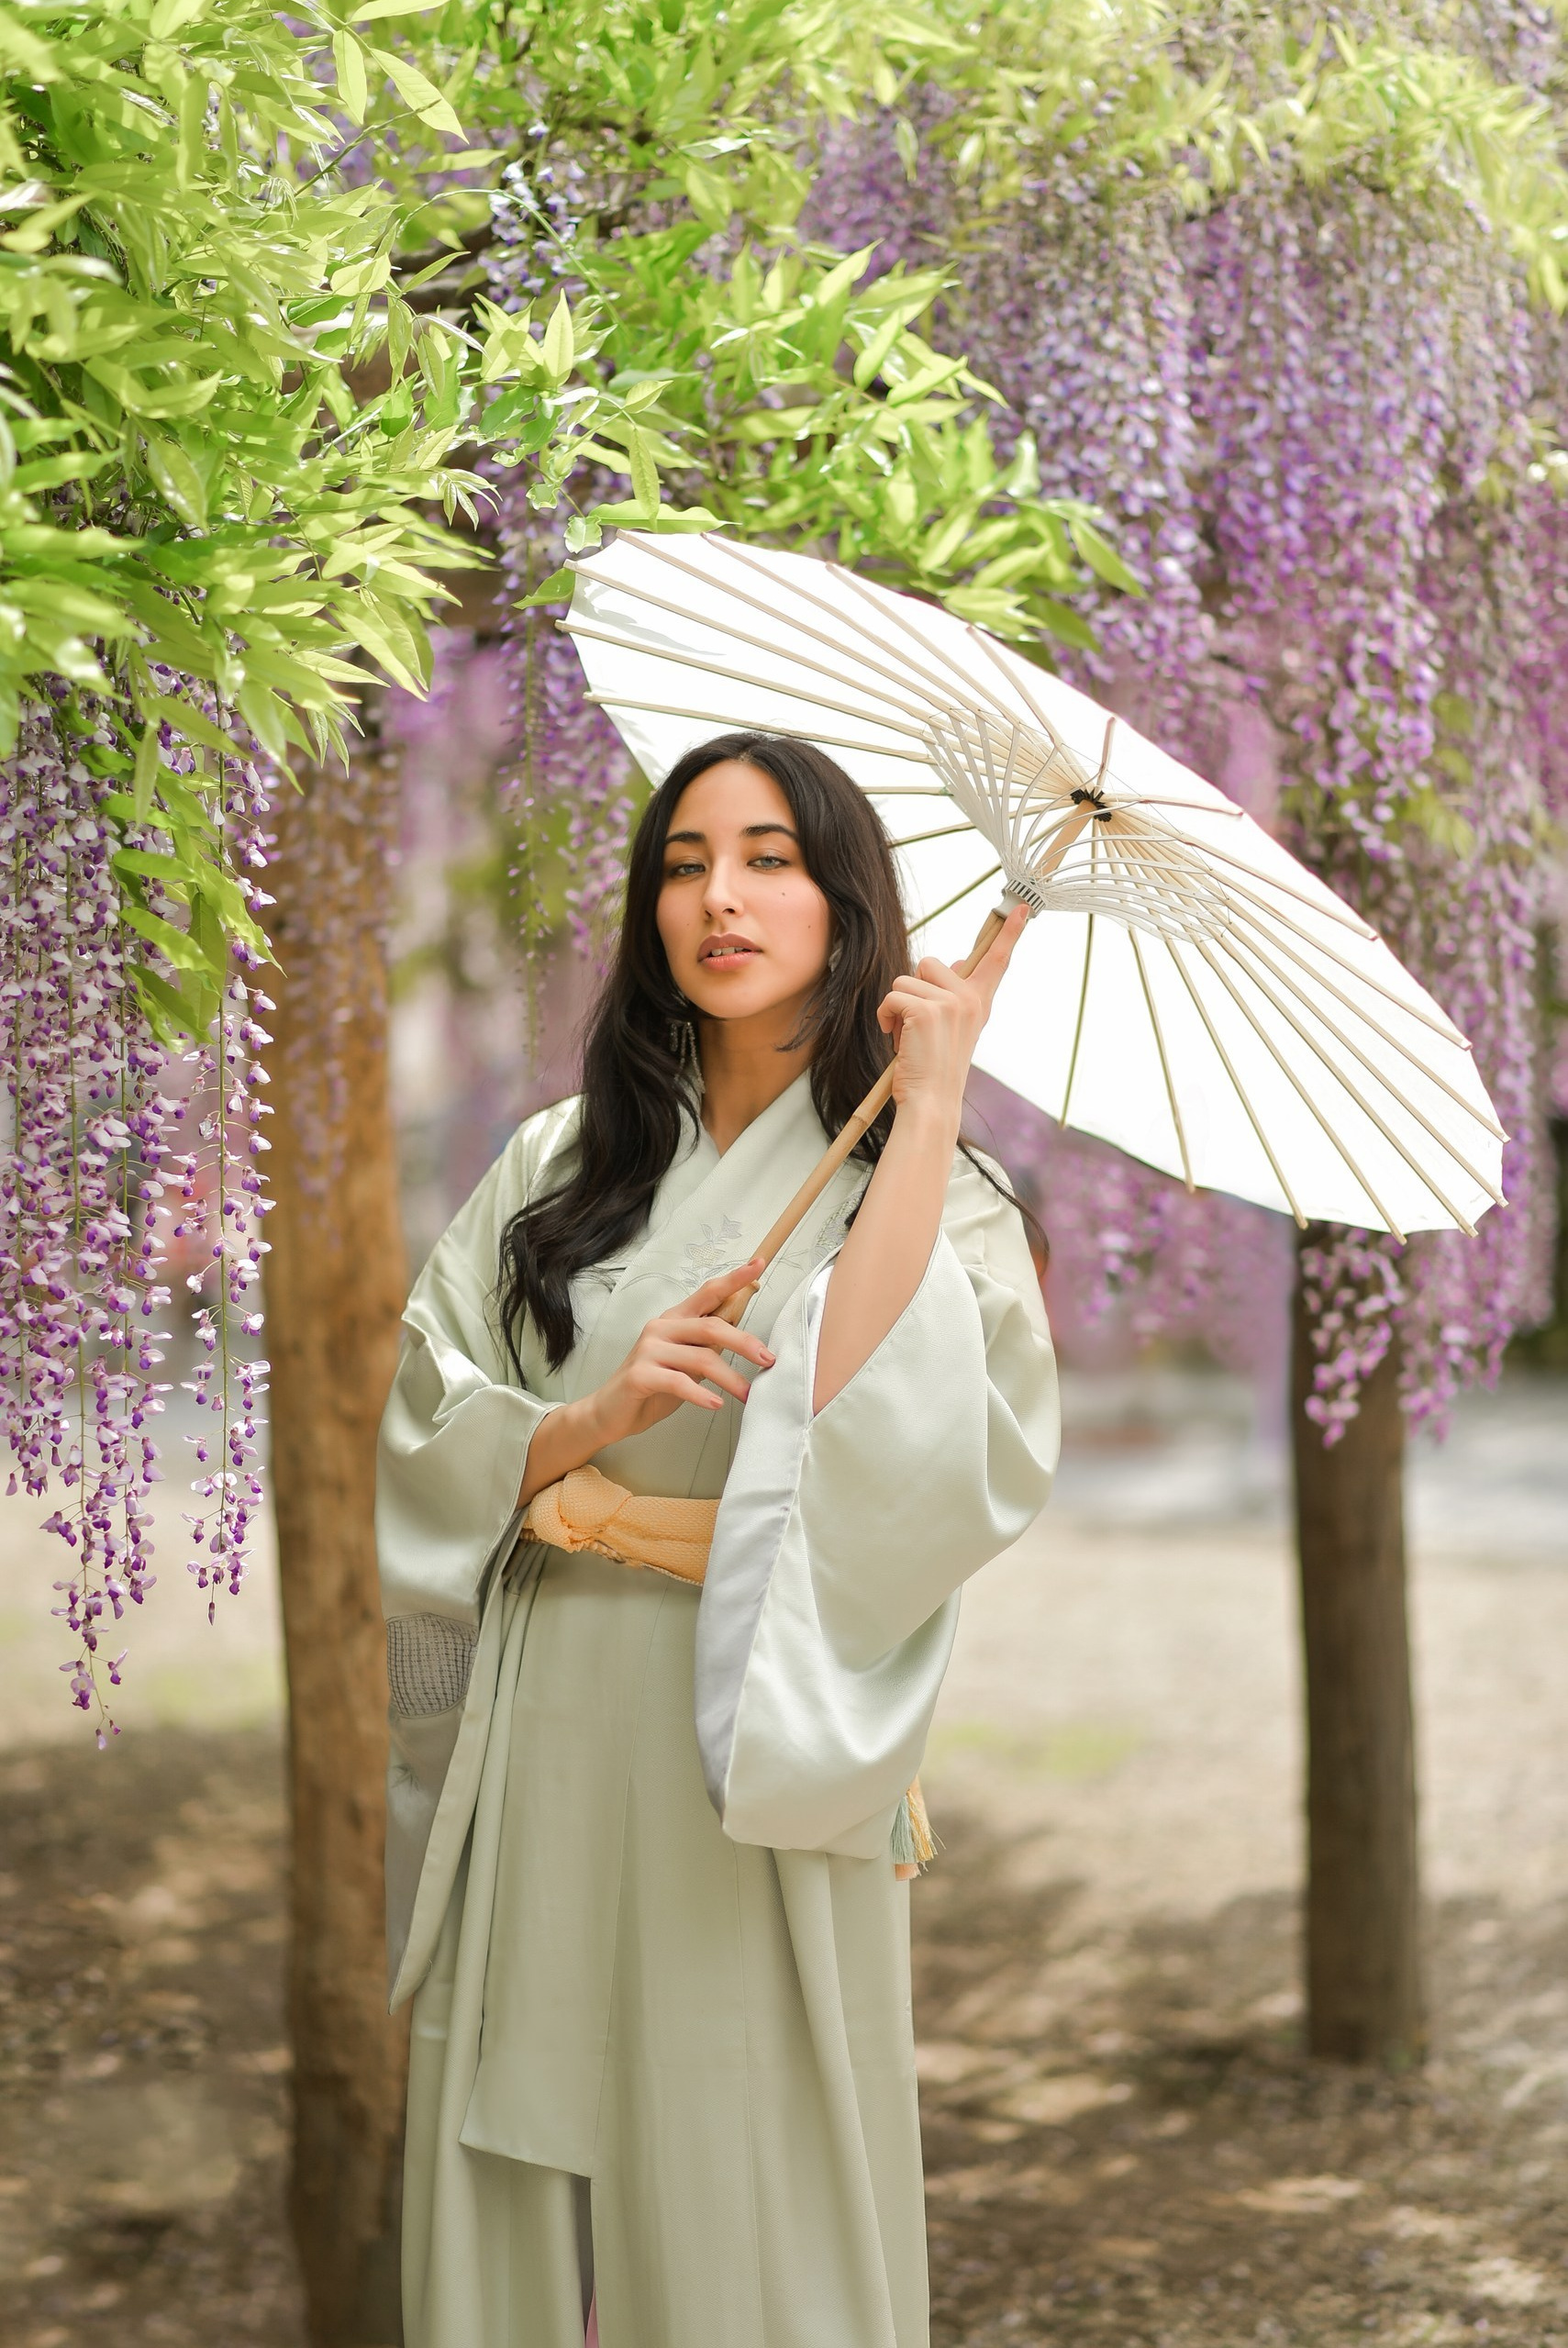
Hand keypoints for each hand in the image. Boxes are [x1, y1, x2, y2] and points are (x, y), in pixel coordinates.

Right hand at [581, 1257, 773, 1447]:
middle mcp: (661, 1327)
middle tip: (768, 1360)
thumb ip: (709, 1345)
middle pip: (712, 1326)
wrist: (611, 1412)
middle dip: (744, 1343)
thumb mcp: (687, 1362)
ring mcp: (648, 1349)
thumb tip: (745, 1335)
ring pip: (701, 1358)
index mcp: (675, 1319)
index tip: (760, 1263)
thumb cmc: (654, 1386)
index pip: (708, 1292)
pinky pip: (679, 1382)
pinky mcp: (640, 1375)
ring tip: (748, 1395)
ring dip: (730, 1379)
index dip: (734, 1278)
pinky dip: (701, 1394)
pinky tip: (715, 1404)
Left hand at [877, 903, 1026, 1125]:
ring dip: (896, 1007)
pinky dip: (885, 1017)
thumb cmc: (933, 1068)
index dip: (1009, 932)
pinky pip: (892, 996)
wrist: (930, 1102)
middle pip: (929, 963)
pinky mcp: (926, 1011)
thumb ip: (952, 996)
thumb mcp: (950, 1027)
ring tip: (907, 1037)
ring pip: (905, 980)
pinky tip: (896, 1039)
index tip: (1022, 906)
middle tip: (917, 1027)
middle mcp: (970, 999)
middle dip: (913, 990)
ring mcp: (950, 1004)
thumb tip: (956, 961)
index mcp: (979, 1003)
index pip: (997, 960)